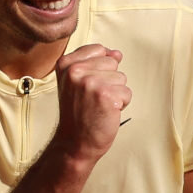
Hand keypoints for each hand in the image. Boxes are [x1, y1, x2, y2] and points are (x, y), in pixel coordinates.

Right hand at [54, 44, 131, 162]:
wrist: (74, 142)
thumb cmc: (78, 112)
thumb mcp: (76, 81)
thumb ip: (94, 62)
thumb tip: (117, 54)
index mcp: (65, 63)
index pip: (99, 49)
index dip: (100, 68)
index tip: (87, 86)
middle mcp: (75, 70)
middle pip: (112, 62)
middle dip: (109, 80)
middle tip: (92, 98)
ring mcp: (90, 82)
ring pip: (121, 78)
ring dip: (115, 93)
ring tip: (98, 106)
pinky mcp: (106, 95)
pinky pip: (127, 93)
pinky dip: (121, 104)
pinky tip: (106, 113)